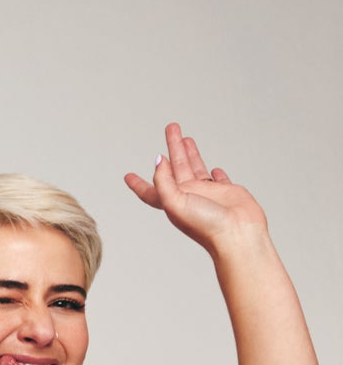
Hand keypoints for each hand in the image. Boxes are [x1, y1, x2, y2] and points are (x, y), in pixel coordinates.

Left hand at [124, 122, 267, 255]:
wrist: (238, 236)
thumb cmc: (206, 225)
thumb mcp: (175, 202)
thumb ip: (163, 181)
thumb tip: (157, 160)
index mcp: (171, 201)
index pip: (150, 189)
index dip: (138, 182)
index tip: (127, 175)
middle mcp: (188, 197)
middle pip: (175, 167)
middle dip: (172, 147)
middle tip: (171, 128)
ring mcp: (208, 194)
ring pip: (196, 168)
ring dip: (190, 153)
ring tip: (186, 137)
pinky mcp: (227, 192)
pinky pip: (218, 179)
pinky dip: (214, 173)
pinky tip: (212, 168)